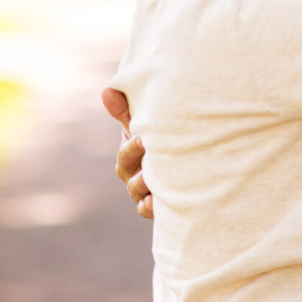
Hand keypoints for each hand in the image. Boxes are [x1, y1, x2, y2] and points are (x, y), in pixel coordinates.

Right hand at [102, 87, 153, 218]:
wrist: (194, 149)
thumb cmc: (164, 132)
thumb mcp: (145, 119)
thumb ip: (127, 108)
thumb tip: (107, 90)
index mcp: (131, 154)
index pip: (125, 156)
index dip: (131, 148)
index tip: (143, 137)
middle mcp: (136, 175)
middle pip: (131, 178)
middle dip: (141, 168)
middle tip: (153, 158)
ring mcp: (146, 192)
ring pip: (139, 194)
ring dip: (147, 187)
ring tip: (157, 181)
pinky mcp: (160, 205)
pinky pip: (149, 211)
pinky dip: (151, 207)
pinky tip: (157, 202)